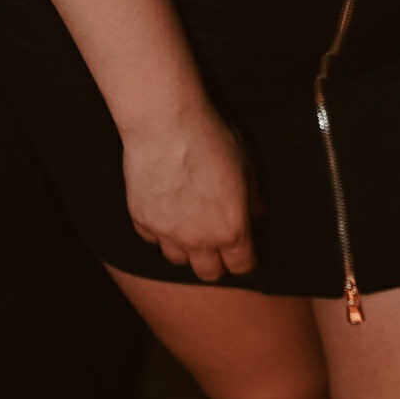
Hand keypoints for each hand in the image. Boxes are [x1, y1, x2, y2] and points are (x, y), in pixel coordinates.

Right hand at [122, 106, 263, 282]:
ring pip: (178, 260)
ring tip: (190, 227)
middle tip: (218, 246)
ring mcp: (167, 234)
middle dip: (217, 264)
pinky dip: (160, 231)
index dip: (246, 261)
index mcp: (232, 229)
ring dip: (187, 249)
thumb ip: (253, 196)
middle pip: (208, 273)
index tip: (245, 253)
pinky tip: (166, 211)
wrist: (166, 125)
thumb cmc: (212, 139)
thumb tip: (257, 213)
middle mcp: (199, 240)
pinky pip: (153, 239)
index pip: (242, 266)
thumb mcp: (247, 164)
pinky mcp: (142, 222)